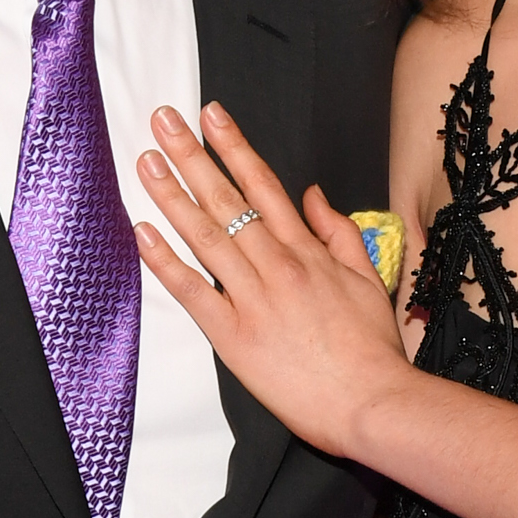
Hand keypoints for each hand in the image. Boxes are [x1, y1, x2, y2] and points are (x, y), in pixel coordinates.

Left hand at [134, 104, 412, 457]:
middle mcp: (277, 266)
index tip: (210, 116)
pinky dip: (166, 262)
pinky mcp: (233, 337)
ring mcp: (253, 299)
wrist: (373, 402)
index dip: (234, 147)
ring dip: (172, 195)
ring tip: (147, 161)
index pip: (263, 185)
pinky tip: (144, 231)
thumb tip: (313, 196)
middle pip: (227, 199)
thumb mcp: (366, 278)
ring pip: (206, 236)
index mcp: (307, 251)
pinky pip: (194, 291)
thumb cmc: (371, 349)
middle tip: (163, 121)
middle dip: (192, 155)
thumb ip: (339, 233)